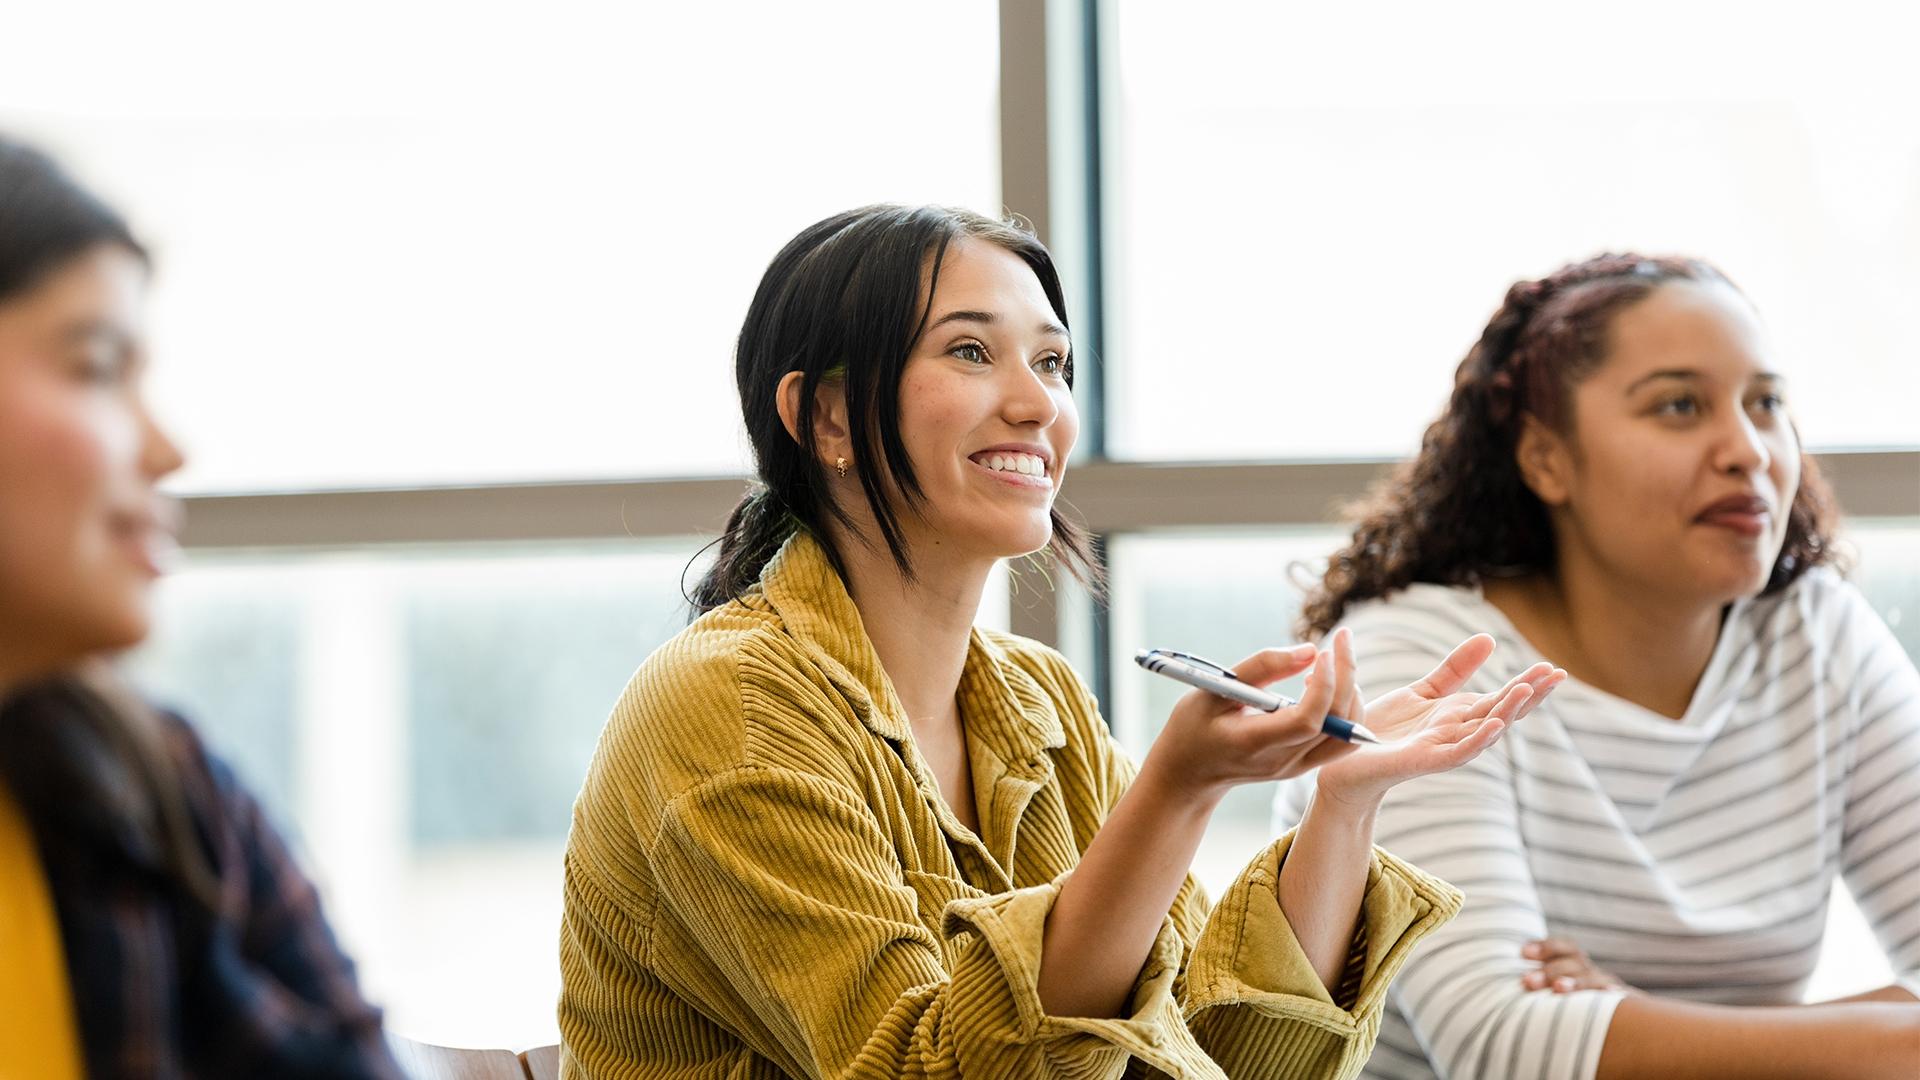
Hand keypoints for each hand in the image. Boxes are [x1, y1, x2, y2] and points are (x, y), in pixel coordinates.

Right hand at [1139, 632, 1360, 804]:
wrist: (1189, 772)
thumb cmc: (1194, 726)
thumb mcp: (1215, 689)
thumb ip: (1262, 668)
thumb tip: (1309, 650)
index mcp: (1254, 743)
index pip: (1306, 721)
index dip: (1324, 685)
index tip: (1322, 652)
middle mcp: (1282, 761)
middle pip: (1336, 724)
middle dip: (1346, 677)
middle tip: (1340, 640)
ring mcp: (1295, 768)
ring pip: (1347, 734)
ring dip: (1350, 693)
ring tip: (1329, 663)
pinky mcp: (1303, 766)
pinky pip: (1340, 741)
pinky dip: (1344, 709)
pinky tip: (1322, 686)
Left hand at [1315, 633, 1564, 807]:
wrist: (1344, 759)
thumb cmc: (1385, 729)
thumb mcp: (1423, 692)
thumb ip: (1455, 669)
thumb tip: (1489, 638)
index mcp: (1459, 715)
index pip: (1502, 697)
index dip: (1528, 683)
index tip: (1554, 668)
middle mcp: (1457, 732)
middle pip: (1502, 712)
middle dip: (1529, 695)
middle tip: (1556, 674)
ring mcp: (1443, 748)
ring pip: (1484, 730)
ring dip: (1507, 712)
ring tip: (1528, 690)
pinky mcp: (1423, 761)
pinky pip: (1457, 753)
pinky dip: (1478, 740)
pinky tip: (1496, 725)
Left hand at [1521, 937, 1639, 994]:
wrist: (1623, 1017)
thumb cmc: (1571, 1000)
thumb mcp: (1557, 984)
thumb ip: (1540, 983)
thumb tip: (1513, 982)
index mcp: (1576, 963)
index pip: (1564, 948)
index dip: (1545, 947)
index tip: (1523, 953)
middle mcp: (1591, 972)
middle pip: (1572, 964)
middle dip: (1549, 971)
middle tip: (1527, 982)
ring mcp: (1606, 987)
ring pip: (1591, 979)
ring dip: (1574, 983)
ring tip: (1558, 988)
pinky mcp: (1620, 1003)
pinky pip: (1619, 998)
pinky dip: (1612, 993)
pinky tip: (1609, 994)